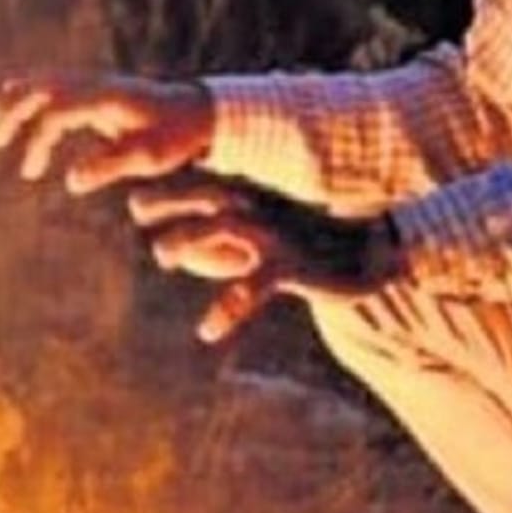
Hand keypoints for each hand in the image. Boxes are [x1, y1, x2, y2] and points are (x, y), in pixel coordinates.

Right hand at [0, 73, 213, 194]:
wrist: (196, 111)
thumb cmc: (175, 136)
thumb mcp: (149, 157)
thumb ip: (110, 166)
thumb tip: (71, 181)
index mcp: (105, 98)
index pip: (56, 112)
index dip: (37, 140)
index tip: (29, 172)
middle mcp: (95, 84)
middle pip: (42, 89)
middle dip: (12, 112)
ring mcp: (94, 83)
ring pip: (44, 83)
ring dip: (15, 100)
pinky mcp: (95, 89)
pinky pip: (54, 85)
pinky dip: (29, 94)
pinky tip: (11, 100)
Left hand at [127, 174, 400, 343]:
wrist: (373, 256)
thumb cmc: (309, 241)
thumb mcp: (266, 228)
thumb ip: (220, 234)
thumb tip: (169, 246)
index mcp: (250, 194)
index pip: (197, 179)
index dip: (166, 184)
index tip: (138, 195)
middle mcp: (258, 207)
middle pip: (199, 193)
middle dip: (165, 199)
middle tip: (140, 209)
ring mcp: (271, 234)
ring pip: (217, 228)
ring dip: (185, 242)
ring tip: (165, 256)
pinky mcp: (288, 265)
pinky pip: (249, 288)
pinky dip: (226, 311)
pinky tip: (208, 332)